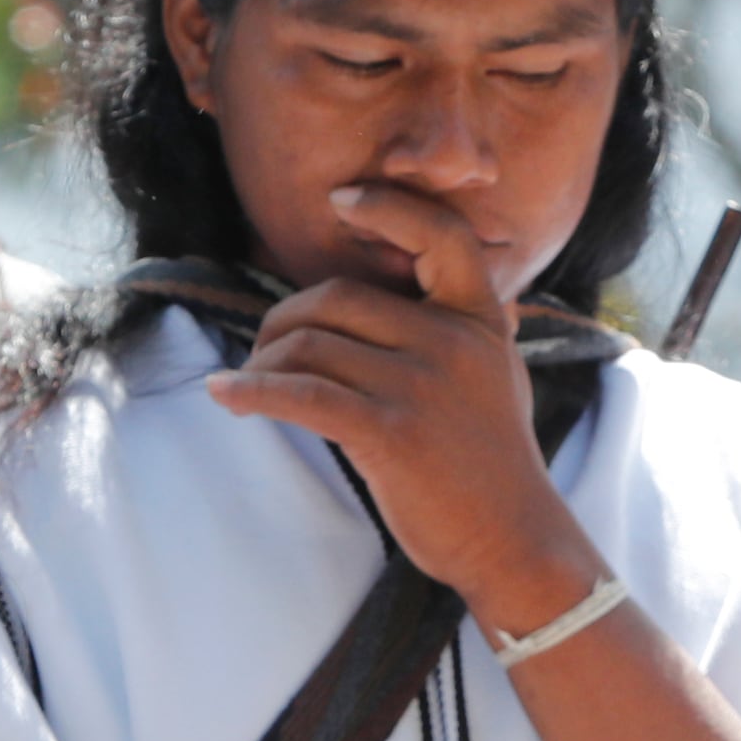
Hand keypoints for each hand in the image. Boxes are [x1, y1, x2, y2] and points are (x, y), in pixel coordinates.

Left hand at [204, 204, 600, 612]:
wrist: (514, 541)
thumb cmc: (494, 465)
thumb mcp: (501, 377)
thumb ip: (469, 331)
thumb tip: (446, 290)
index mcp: (481, 320)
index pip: (440, 237)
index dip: (388, 208)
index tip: (340, 199)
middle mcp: (453, 342)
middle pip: (336, 299)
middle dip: (282, 323)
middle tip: (264, 353)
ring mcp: (422, 387)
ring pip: (309, 347)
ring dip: (262, 365)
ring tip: (248, 386)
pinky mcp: (390, 434)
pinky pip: (300, 396)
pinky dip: (251, 392)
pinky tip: (226, 396)